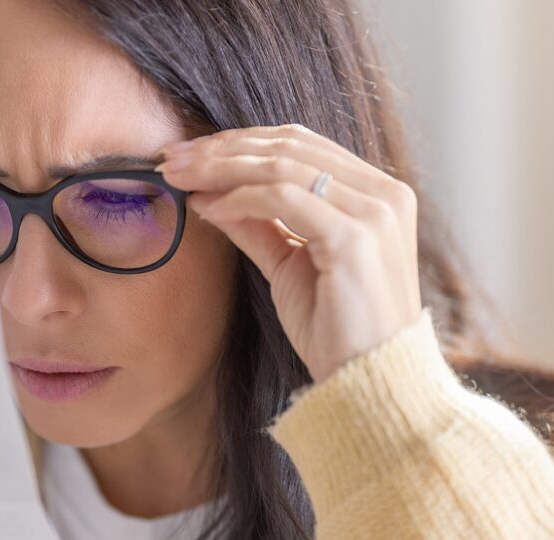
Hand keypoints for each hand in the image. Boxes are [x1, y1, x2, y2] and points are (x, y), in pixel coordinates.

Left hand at [155, 124, 422, 382]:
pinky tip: (208, 208)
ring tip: (178, 177)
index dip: (239, 143)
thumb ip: (257, 225)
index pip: (299, 143)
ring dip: (220, 167)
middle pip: (289, 144)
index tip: (187, 154)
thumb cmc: (334, 330)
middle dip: (221, 148)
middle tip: (169, 159)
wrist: (366, 382)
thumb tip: (207, 194)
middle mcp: (384, 193)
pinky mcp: (355, 237)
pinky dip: (239, 199)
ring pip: (282, 164)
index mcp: (375, 193)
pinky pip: (283, 198)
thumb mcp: (288, 265)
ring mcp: (375, 212)